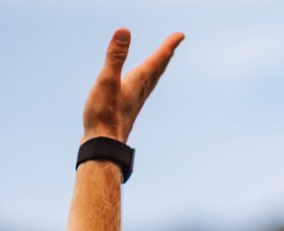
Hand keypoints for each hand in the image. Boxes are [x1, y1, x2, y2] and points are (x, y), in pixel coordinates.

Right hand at [82, 28, 183, 143]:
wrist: (103, 147)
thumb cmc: (103, 116)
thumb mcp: (107, 81)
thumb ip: (115, 56)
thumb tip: (125, 31)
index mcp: (137, 83)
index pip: (157, 60)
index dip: (168, 46)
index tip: (180, 35)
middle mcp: (139, 92)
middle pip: (157, 71)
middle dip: (165, 55)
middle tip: (174, 44)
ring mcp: (133, 102)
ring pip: (150, 82)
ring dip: (157, 69)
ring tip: (162, 62)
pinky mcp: (126, 110)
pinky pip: (140, 91)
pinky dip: (144, 82)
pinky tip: (139, 85)